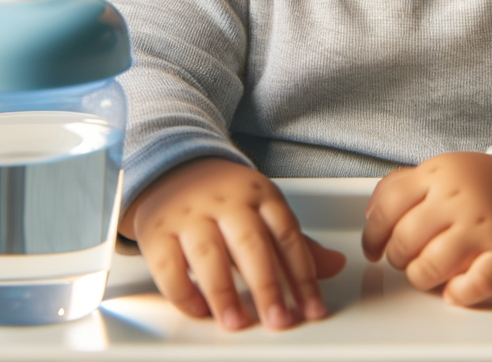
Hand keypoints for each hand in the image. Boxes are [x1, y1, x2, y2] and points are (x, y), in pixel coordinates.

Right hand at [121, 157, 346, 330]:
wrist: (171, 168)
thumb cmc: (225, 198)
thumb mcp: (264, 210)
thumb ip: (296, 244)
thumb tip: (336, 266)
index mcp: (258, 194)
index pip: (287, 235)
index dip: (303, 275)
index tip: (312, 308)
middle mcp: (225, 202)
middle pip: (250, 244)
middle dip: (267, 286)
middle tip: (279, 320)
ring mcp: (189, 215)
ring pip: (208, 255)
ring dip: (224, 293)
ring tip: (238, 322)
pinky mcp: (156, 232)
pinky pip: (168, 267)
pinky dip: (184, 293)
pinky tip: (201, 311)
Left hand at [360, 152, 491, 306]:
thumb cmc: (487, 188)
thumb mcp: (444, 171)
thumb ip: (403, 185)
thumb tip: (370, 214)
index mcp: (440, 174)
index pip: (388, 206)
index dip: (373, 234)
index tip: (374, 249)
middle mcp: (459, 198)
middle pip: (404, 240)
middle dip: (399, 258)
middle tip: (408, 260)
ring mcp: (484, 226)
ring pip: (430, 266)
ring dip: (422, 277)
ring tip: (430, 274)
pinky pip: (473, 285)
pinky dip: (459, 293)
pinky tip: (456, 289)